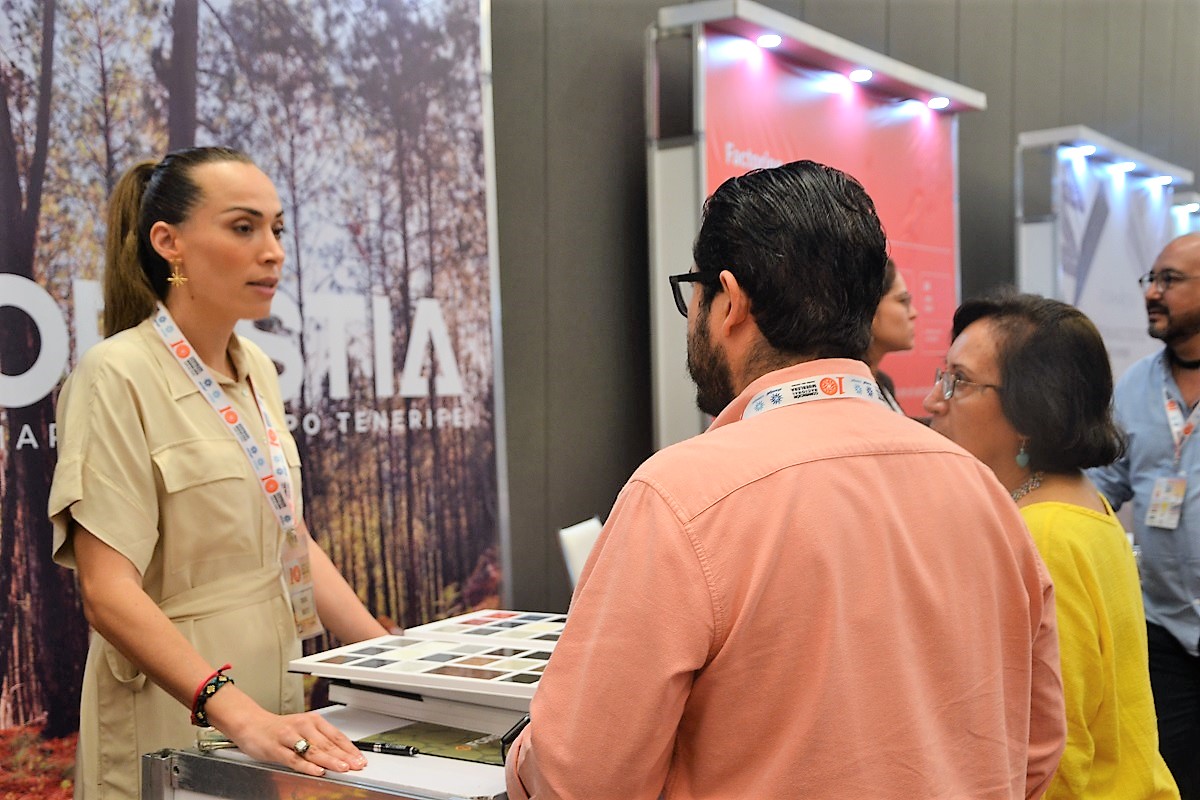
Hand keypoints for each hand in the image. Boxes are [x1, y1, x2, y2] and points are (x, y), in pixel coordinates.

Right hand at [206, 685, 367, 776]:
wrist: (251, 724)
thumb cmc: (278, 729)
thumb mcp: (303, 729)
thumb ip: (320, 741)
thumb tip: (342, 754)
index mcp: (313, 721)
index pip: (336, 736)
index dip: (350, 748)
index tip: (360, 759)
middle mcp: (303, 726)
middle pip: (327, 744)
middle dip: (344, 756)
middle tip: (356, 765)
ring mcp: (289, 737)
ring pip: (313, 751)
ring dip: (330, 761)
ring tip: (342, 768)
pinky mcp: (276, 748)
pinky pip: (294, 759)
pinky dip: (307, 766)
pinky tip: (317, 771)